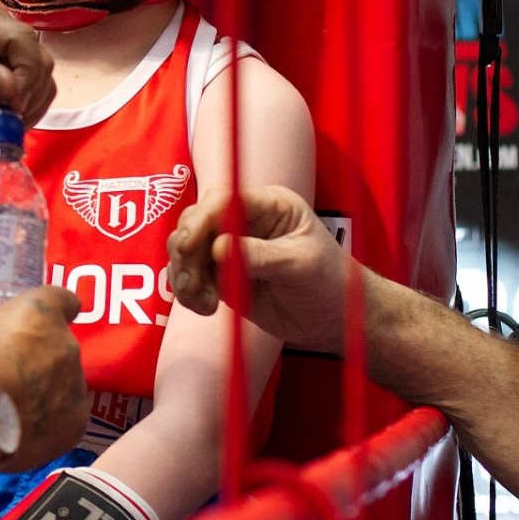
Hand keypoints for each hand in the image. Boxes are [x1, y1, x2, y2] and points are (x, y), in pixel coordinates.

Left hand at [0, 0, 54, 125]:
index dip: (26, 75)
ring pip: (40, 65)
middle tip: (4, 122)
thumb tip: (11, 84)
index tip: (13, 108)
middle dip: (29, 92)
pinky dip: (26, 99)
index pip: (19, 39)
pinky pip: (33, 75)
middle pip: (35, 52)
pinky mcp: (4, 50)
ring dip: (30, 99)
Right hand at [0, 286, 87, 472]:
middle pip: (59, 345)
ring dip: (43, 388)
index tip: (35, 322)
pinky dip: (46, 421)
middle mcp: (67, 347)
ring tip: (9, 403)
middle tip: (6, 368)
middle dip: (38, 353)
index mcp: (41, 314)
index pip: (63, 299)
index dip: (52, 309)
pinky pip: (64, 418)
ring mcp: (75, 389)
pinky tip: (19, 427)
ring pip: (63, 383)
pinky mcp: (75, 427)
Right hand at [168, 186, 349, 352]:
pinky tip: (205, 307)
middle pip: (195, 221)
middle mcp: (242, 221)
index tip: (188, 243)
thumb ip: (261, 255)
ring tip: (203, 300)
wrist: (334, 320)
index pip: (223, 199)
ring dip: (184, 273)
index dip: (201, 217)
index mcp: (268, 205)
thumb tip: (218, 248)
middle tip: (192, 281)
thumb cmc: (330, 282)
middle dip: (186, 249)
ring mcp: (227, 248)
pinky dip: (188, 292)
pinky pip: (188, 276)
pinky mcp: (219, 274)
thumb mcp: (301, 264)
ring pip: (185, 248)